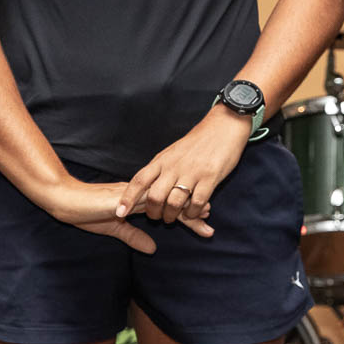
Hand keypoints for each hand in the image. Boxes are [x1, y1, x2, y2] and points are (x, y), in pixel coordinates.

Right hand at [36, 178, 209, 253]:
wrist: (66, 201)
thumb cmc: (86, 213)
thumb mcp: (115, 229)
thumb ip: (134, 236)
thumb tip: (153, 249)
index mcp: (139, 199)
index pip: (169, 204)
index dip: (186, 211)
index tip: (204, 219)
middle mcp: (141, 193)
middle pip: (173, 199)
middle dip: (192, 209)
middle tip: (210, 219)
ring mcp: (134, 194)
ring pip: (166, 198)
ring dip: (184, 207)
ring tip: (203, 215)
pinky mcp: (125, 197)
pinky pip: (149, 200)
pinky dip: (164, 206)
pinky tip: (176, 213)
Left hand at [118, 106, 249, 226]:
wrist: (224, 125)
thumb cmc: (198, 141)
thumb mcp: (173, 152)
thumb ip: (161, 168)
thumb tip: (146, 186)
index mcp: (162, 159)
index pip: (139, 180)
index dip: (128, 198)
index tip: (119, 213)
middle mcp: (174, 166)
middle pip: (155, 196)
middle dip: (153, 212)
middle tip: (157, 217)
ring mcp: (192, 172)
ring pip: (174, 202)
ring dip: (172, 215)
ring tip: (174, 217)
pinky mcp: (210, 177)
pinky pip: (197, 202)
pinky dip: (193, 213)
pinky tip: (194, 213)